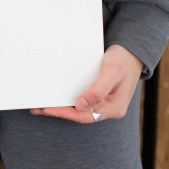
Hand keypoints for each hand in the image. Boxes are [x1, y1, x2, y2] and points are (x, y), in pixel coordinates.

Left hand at [29, 44, 143, 122]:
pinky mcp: (98, 95)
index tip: (48, 109)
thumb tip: (80, 105)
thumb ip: (97, 90)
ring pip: (79, 109)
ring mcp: (104, 103)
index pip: (86, 116)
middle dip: (59, 112)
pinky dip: (67, 100)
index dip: (65, 113)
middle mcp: (108, 108)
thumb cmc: (123, 60)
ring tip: (41, 105)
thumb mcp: (111, 72)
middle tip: (37, 108)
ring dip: (61, 107)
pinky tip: (56, 97)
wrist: (131, 52)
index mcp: (114, 108)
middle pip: (80, 115)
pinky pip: (81, 101)